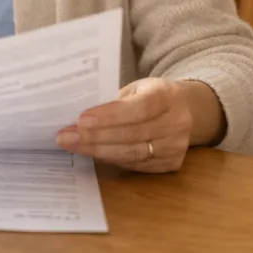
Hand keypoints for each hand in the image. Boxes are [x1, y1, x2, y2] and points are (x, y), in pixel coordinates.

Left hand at [56, 78, 217, 172]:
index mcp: (167, 96)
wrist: (186, 109)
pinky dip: (110, 159)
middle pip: (132, 135)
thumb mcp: (137, 87)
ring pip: (132, 154)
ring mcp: (176, 146)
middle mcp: (177, 122)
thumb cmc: (152, 95)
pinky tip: (91, 153)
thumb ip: (114, 98)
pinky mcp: (171, 164)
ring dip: (97, 151)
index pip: (137, 109)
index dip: (109, 117)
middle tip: (66, 136)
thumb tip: (77, 112)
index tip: (81, 120)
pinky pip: (135, 165)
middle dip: (94, 137)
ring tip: (72, 145)